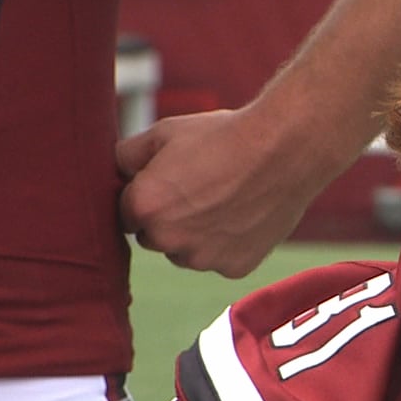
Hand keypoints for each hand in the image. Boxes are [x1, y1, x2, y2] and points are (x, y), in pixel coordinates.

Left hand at [116, 107, 315, 277]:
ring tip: (225, 199)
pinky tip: (244, 213)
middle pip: (154, 236)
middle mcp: (167, 240)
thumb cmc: (224, 136)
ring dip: (196, 234)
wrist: (285, 149)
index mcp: (142, 207)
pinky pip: (221, 259)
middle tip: (200, 187)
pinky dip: (228, 243)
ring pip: (187, 252)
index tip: (170, 179)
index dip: (147, 194)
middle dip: (168, 218)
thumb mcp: (165, 132)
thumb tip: (115, 170)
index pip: (126, 212)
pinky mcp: (234, 268)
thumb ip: (127, 155)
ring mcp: (203, 258)